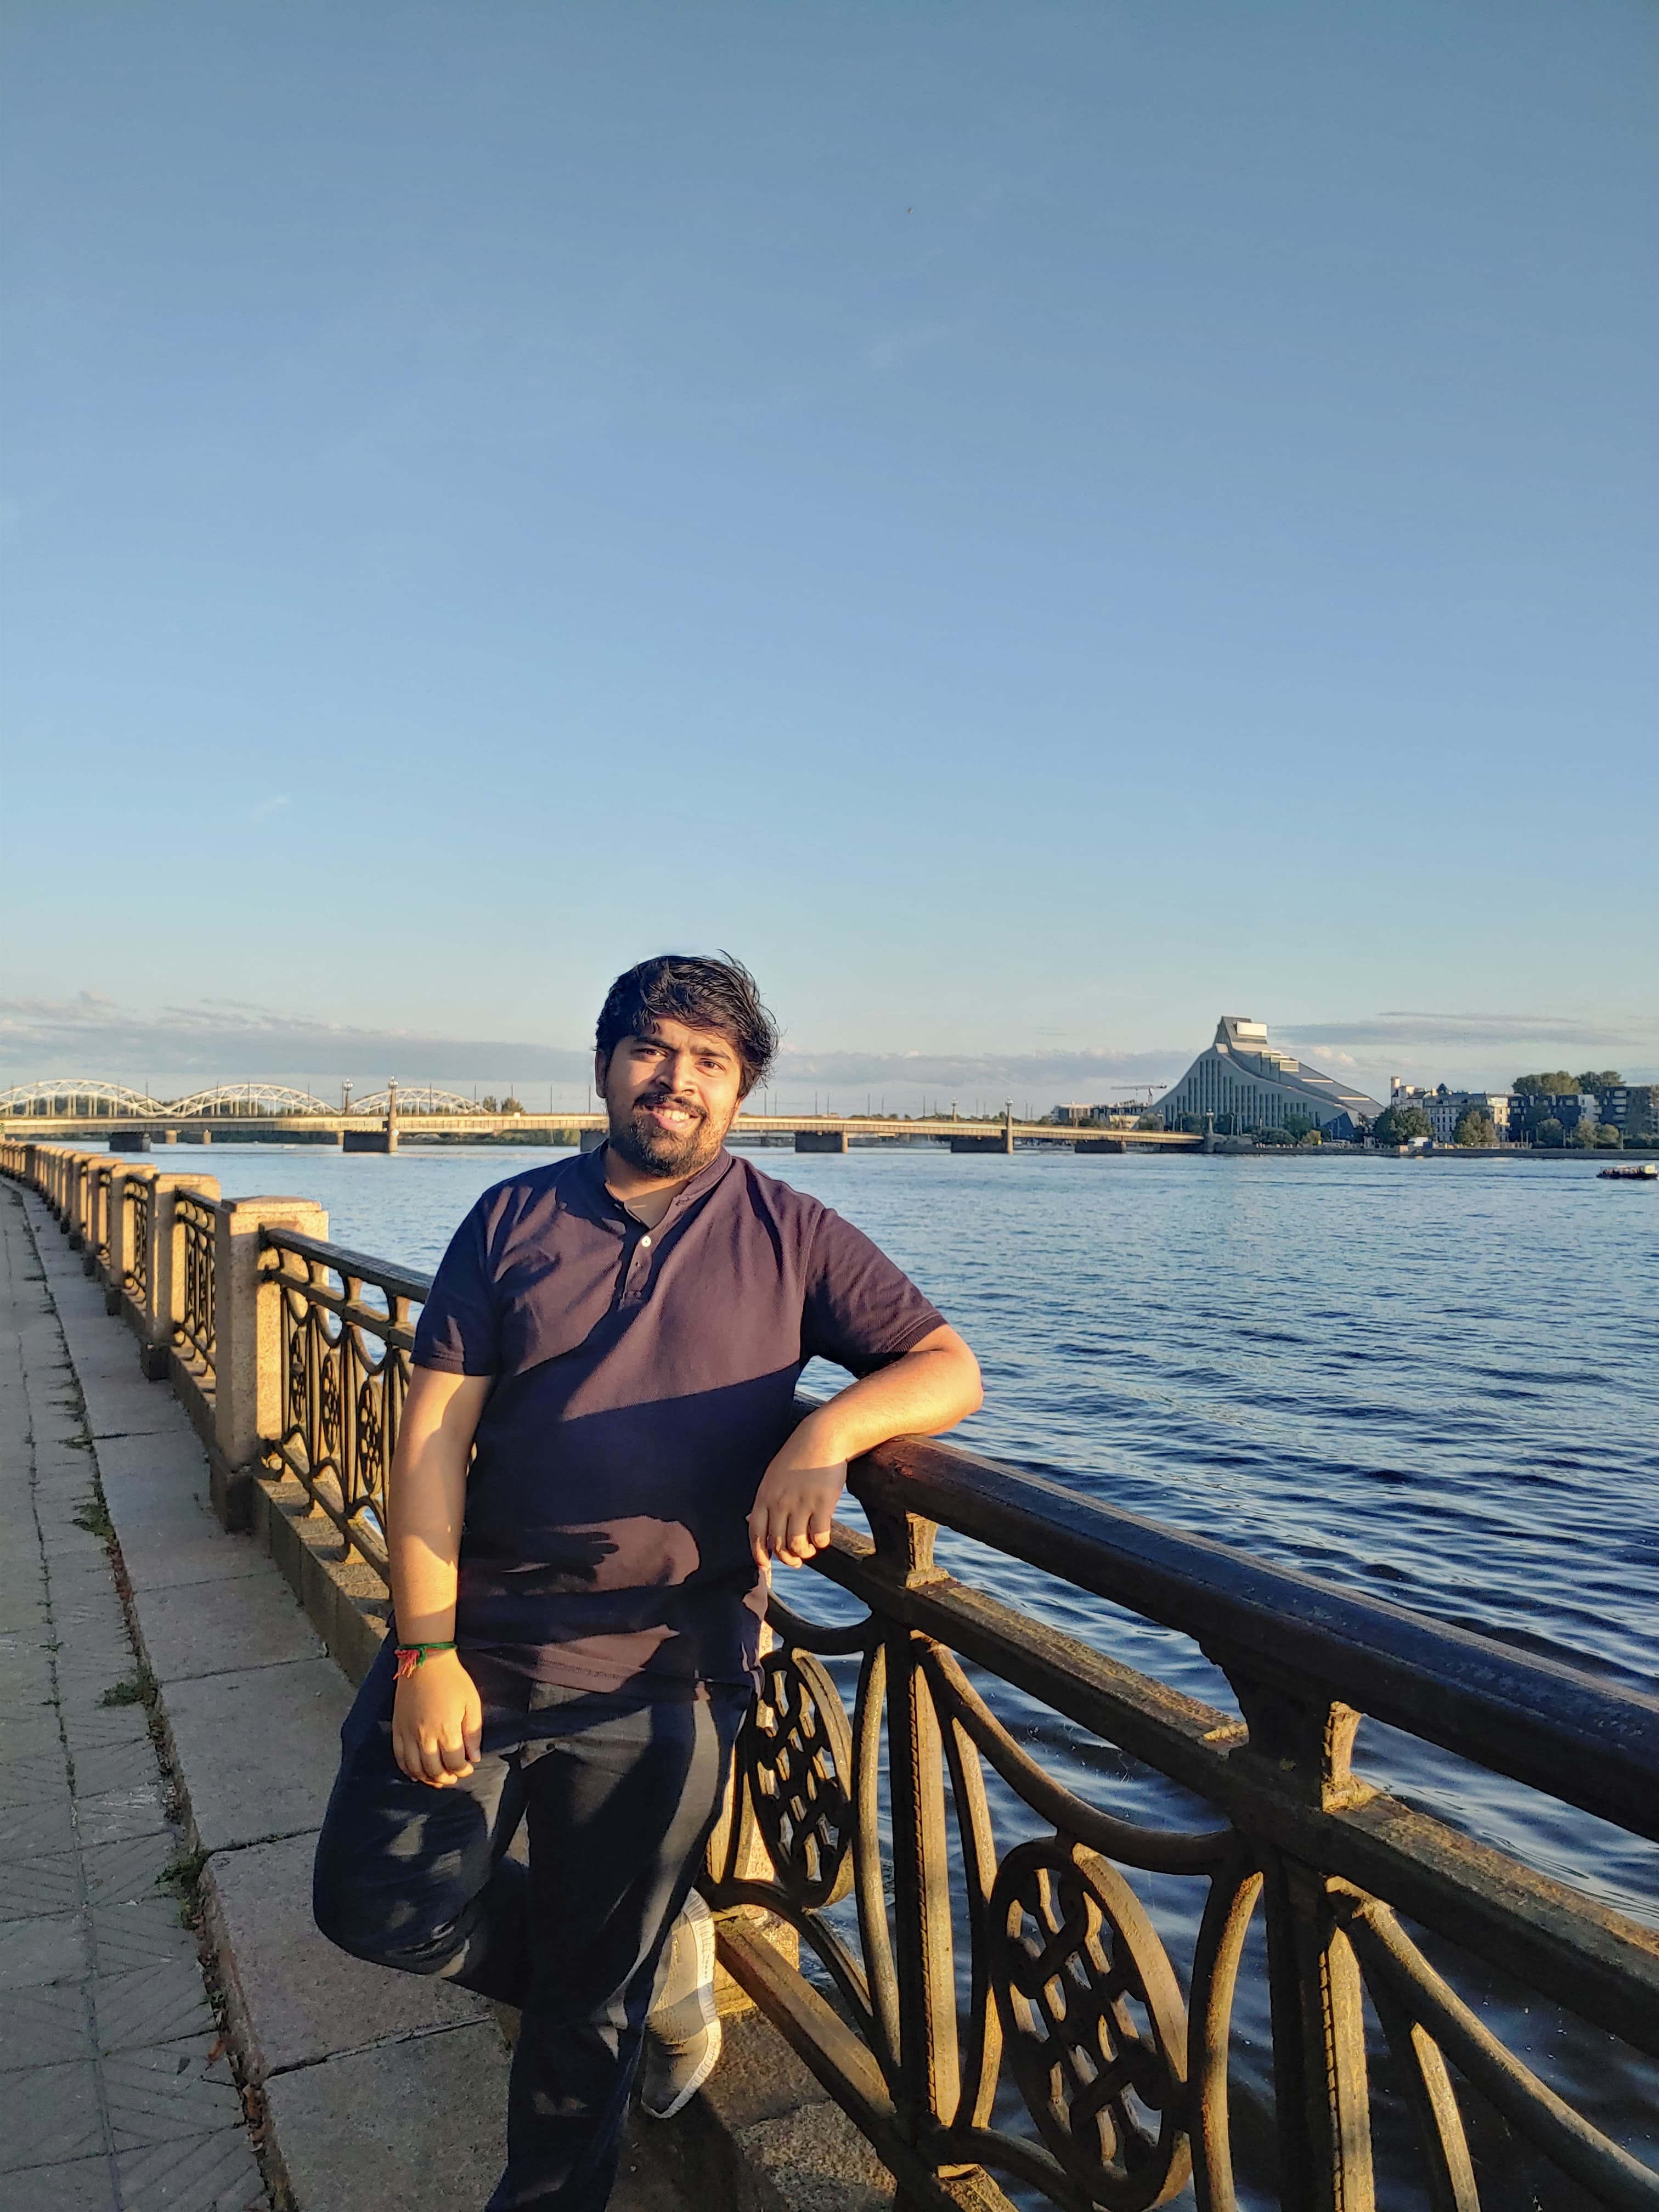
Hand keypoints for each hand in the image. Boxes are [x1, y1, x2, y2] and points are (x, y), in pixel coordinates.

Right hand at [391, 1650, 482, 1786]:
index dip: (463, 1770)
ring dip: (428, 1778)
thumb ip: (473, 1733)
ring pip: (415, 1768)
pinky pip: (399, 1758)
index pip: (454, 1763)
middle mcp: (424, 1736)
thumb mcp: (472, 1703)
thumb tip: (474, 1757)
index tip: (469, 1767)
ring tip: (438, 1777)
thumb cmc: (453, 1680)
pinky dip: (407, 1770)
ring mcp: (408, 1734)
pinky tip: (416, 1773)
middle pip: (434, 1770)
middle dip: (447, 1777)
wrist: (426, 1661)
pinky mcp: (397, 1729)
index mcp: (446, 1730)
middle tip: (455, 1775)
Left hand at [748, 1428, 846, 1569]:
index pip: (755, 1534)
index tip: (765, 1565)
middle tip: (795, 1561)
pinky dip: (821, 1543)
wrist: (822, 1438)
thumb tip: (762, 1527)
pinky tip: (822, 1538)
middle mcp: (780, 1503)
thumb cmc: (799, 1457)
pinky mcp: (822, 1504)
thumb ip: (767, 1501)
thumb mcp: (773, 1477)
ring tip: (809, 1549)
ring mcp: (801, 1504)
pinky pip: (819, 1537)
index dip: (758, 1554)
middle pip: (777, 1544)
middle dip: (786, 1558)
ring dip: (804, 1553)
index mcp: (765, 1496)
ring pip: (797, 1545)